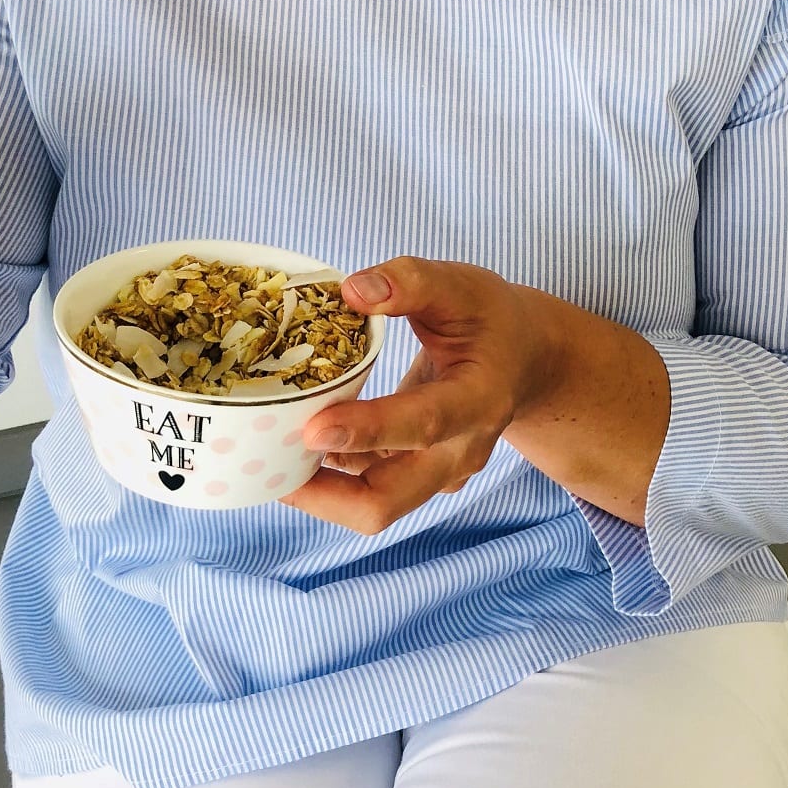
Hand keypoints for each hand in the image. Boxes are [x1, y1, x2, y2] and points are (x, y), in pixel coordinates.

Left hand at [282, 257, 559, 535]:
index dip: (368, 430)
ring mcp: (437, 474)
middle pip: (386, 500)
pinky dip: (327, 476)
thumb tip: (351, 292)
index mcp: (478, 400)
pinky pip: (366, 488)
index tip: (312, 428)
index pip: (422, 423)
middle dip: (322, 494)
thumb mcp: (461, 286)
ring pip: (370, 505)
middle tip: (266, 463)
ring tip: (263, 457)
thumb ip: (410, 282)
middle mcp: (458, 452)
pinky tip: (289, 446)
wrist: (524, 360)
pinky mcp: (416, 476)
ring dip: (316, 489)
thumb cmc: (491, 320)